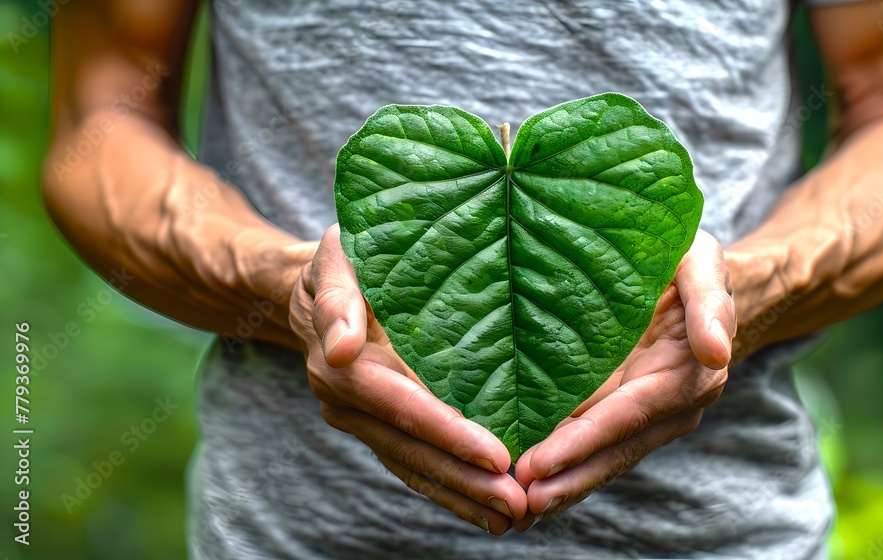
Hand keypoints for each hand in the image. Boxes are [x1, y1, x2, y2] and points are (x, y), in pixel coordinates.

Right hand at [289, 225, 527, 533]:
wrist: (310, 285)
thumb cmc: (341, 256)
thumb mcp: (336, 258)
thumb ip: (339, 300)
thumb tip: (341, 346)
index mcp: (341, 364)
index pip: (401, 405)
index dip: (447, 432)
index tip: (496, 457)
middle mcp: (346, 402)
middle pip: (411, 450)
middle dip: (465, 480)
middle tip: (518, 504)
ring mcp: (360, 421)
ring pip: (414, 467)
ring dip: (462, 496)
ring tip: (512, 518)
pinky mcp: (375, 428)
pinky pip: (412, 464)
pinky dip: (448, 490)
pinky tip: (485, 509)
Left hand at [512, 230, 735, 529]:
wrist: (695, 280)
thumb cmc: (692, 261)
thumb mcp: (703, 264)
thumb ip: (710, 305)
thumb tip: (715, 354)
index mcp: (685, 374)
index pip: (627, 414)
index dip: (584, 441)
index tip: (541, 464)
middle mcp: (667, 407)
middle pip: (612, 451)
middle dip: (566, 479)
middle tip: (517, 502)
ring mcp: (645, 416)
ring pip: (602, 459)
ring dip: (562, 486)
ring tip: (516, 511)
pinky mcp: (624, 413)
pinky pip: (594, 447)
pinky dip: (564, 470)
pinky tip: (527, 488)